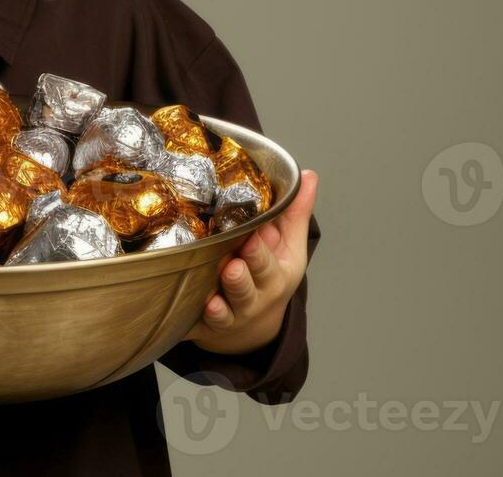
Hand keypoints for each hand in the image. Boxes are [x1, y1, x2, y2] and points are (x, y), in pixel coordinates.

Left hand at [184, 169, 318, 355]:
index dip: (260, 252)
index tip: (253, 238)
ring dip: (221, 303)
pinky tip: (194, 312)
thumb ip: (293, 213)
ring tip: (212, 295)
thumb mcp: (288, 248)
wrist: (252, 328)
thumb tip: (308, 175)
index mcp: (274, 275)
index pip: (267, 263)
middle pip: (247, 288)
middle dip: (241, 279)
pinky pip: (200, 325)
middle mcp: (253, 297)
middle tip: (233, 265)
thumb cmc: (268, 277)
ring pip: (226, 310)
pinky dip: (197, 322)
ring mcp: (230, 314)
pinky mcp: (205, 325)